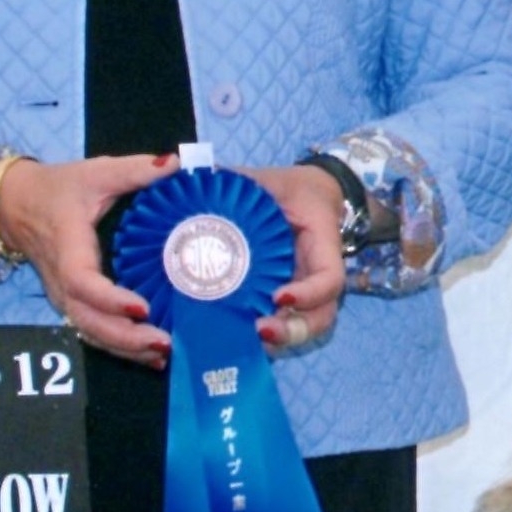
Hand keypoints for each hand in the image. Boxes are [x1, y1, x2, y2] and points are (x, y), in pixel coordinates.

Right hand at [0, 152, 180, 366]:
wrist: (17, 206)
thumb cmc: (59, 190)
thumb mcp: (95, 174)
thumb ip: (135, 170)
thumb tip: (177, 164)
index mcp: (67, 248)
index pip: (82, 282)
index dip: (109, 299)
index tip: (141, 307)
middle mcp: (62, 282)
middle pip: (87, 321)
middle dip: (124, 338)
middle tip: (165, 343)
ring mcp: (64, 298)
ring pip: (90, 334)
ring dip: (125, 349)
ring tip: (164, 354)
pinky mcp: (71, 305)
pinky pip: (93, 333)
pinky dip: (120, 348)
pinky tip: (151, 356)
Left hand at [237, 164, 346, 352]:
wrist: (305, 197)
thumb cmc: (287, 188)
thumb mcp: (266, 180)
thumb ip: (233, 179)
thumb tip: (181, 170)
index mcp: (322, 244)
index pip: (330, 278)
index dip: (310, 293)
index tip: (279, 296)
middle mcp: (316, 274)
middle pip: (321, 316)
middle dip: (293, 330)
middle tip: (259, 330)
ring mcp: (303, 290)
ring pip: (304, 327)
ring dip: (279, 340)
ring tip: (247, 341)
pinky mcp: (285, 299)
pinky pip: (282, 322)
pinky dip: (262, 336)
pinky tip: (235, 337)